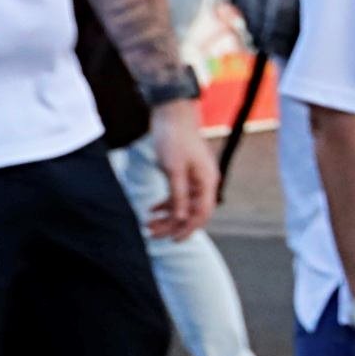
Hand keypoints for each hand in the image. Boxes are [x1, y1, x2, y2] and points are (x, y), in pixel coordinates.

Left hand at [143, 107, 218, 236]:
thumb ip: (178, 195)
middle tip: (151, 235)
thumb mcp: (173, 169)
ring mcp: (196, 178)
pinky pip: (178, 195)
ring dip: (166, 217)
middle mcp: (205, 182)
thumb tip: (181, 218)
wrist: (173, 114)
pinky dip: (166, 204)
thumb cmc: (174, 139)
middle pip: (192, 212)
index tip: (172, 241)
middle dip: (172, 226)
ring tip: (147, 225)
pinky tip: (151, 209)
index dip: (188, 229)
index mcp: (207, 182)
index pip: (201, 214)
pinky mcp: (186, 173)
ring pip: (183, 205)